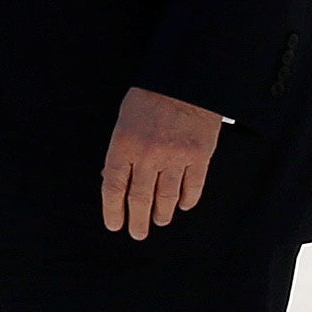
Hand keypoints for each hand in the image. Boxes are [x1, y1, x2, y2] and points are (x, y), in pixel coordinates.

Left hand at [100, 86, 223, 240]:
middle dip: (137, 221)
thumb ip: (119, 151)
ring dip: (161, 214)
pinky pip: (192, 188)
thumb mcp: (124, 119)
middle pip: (140, 199)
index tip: (115, 225)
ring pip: (166, 198)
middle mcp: (148, 154)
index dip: (113, 211)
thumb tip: (111, 180)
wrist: (187, 78)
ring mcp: (175, 157)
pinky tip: (182, 205)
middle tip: (137, 233)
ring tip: (159, 221)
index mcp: (124, 144)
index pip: (114, 187)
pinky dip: (187, 200)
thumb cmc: (151, 96)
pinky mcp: (199, 156)